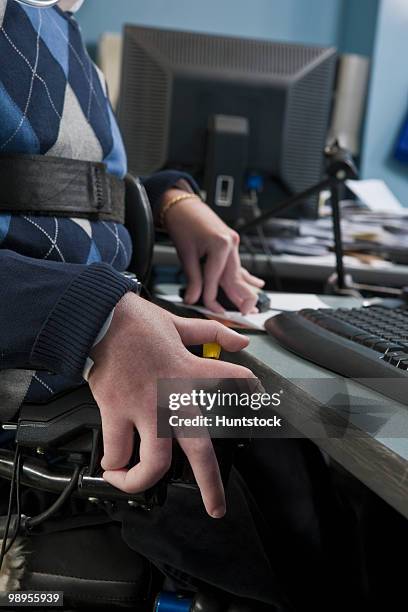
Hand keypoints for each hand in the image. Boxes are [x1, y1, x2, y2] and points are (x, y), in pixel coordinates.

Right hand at [88, 293, 255, 517]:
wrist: (99, 319)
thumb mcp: (180, 324)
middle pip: (199, 451)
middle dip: (211, 485)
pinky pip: (117, 450)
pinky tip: (113, 464)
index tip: (258, 400)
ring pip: (154, 463)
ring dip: (144, 482)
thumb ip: (212, 334)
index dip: (250, 390)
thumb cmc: (137, 322)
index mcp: (190, 373)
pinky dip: (114, 464)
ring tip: (138, 483)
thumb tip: (241, 341)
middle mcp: (172, 398)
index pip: (233, 381)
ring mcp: (144, 409)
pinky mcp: (117, 411)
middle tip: (216, 508)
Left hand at [162, 191, 264, 313]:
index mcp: (220, 244)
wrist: (182, 205)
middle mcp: (230, 243)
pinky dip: (245, 276)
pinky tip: (257, 284)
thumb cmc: (183, 223)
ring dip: (245, 290)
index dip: (211, 297)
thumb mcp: (186, 254)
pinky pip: (238, 264)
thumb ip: (193, 279)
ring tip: (252, 305)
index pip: (216, 279)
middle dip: (239, 298)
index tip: (209, 308)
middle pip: (235, 277)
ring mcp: (233, 242)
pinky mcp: (232, 243)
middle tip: (245, 314)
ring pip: (239, 272)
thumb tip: (193, 298)